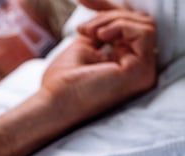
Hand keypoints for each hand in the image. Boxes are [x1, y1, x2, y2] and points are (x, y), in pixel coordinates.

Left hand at [41, 2, 156, 125]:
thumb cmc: (61, 82)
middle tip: (84, 29)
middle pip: (138, 24)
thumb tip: (92, 2)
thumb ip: (98, 27)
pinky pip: (144, 32)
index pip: (128, 28)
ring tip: (89, 34)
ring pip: (144, 25)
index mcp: (125, 63)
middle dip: (109, 15)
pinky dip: (120, 26)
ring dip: (112, 20)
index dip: (108, 11)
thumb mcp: (82, 44)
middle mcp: (139, 70)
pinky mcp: (141, 72)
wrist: (53, 102)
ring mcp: (143, 72)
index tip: (82, 1)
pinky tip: (100, 36)